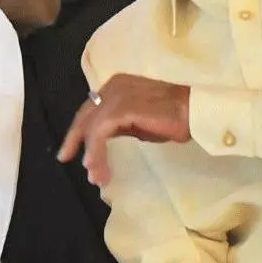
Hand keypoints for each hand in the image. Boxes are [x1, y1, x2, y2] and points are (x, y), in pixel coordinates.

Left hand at [57, 74, 191, 187]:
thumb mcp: (138, 121)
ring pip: (92, 127)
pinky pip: (101, 132)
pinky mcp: (121, 108)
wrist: (195, 112)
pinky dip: (97, 151)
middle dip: (75, 141)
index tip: (69, 151)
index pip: (90, 109)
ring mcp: (116, 95)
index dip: (78, 131)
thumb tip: (102, 139)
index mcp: (116, 86)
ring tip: (95, 176)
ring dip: (91, 154)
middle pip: (85, 116)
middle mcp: (113, 86)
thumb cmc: (174, 117)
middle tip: (67, 159)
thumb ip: (119, 125)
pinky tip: (98, 166)